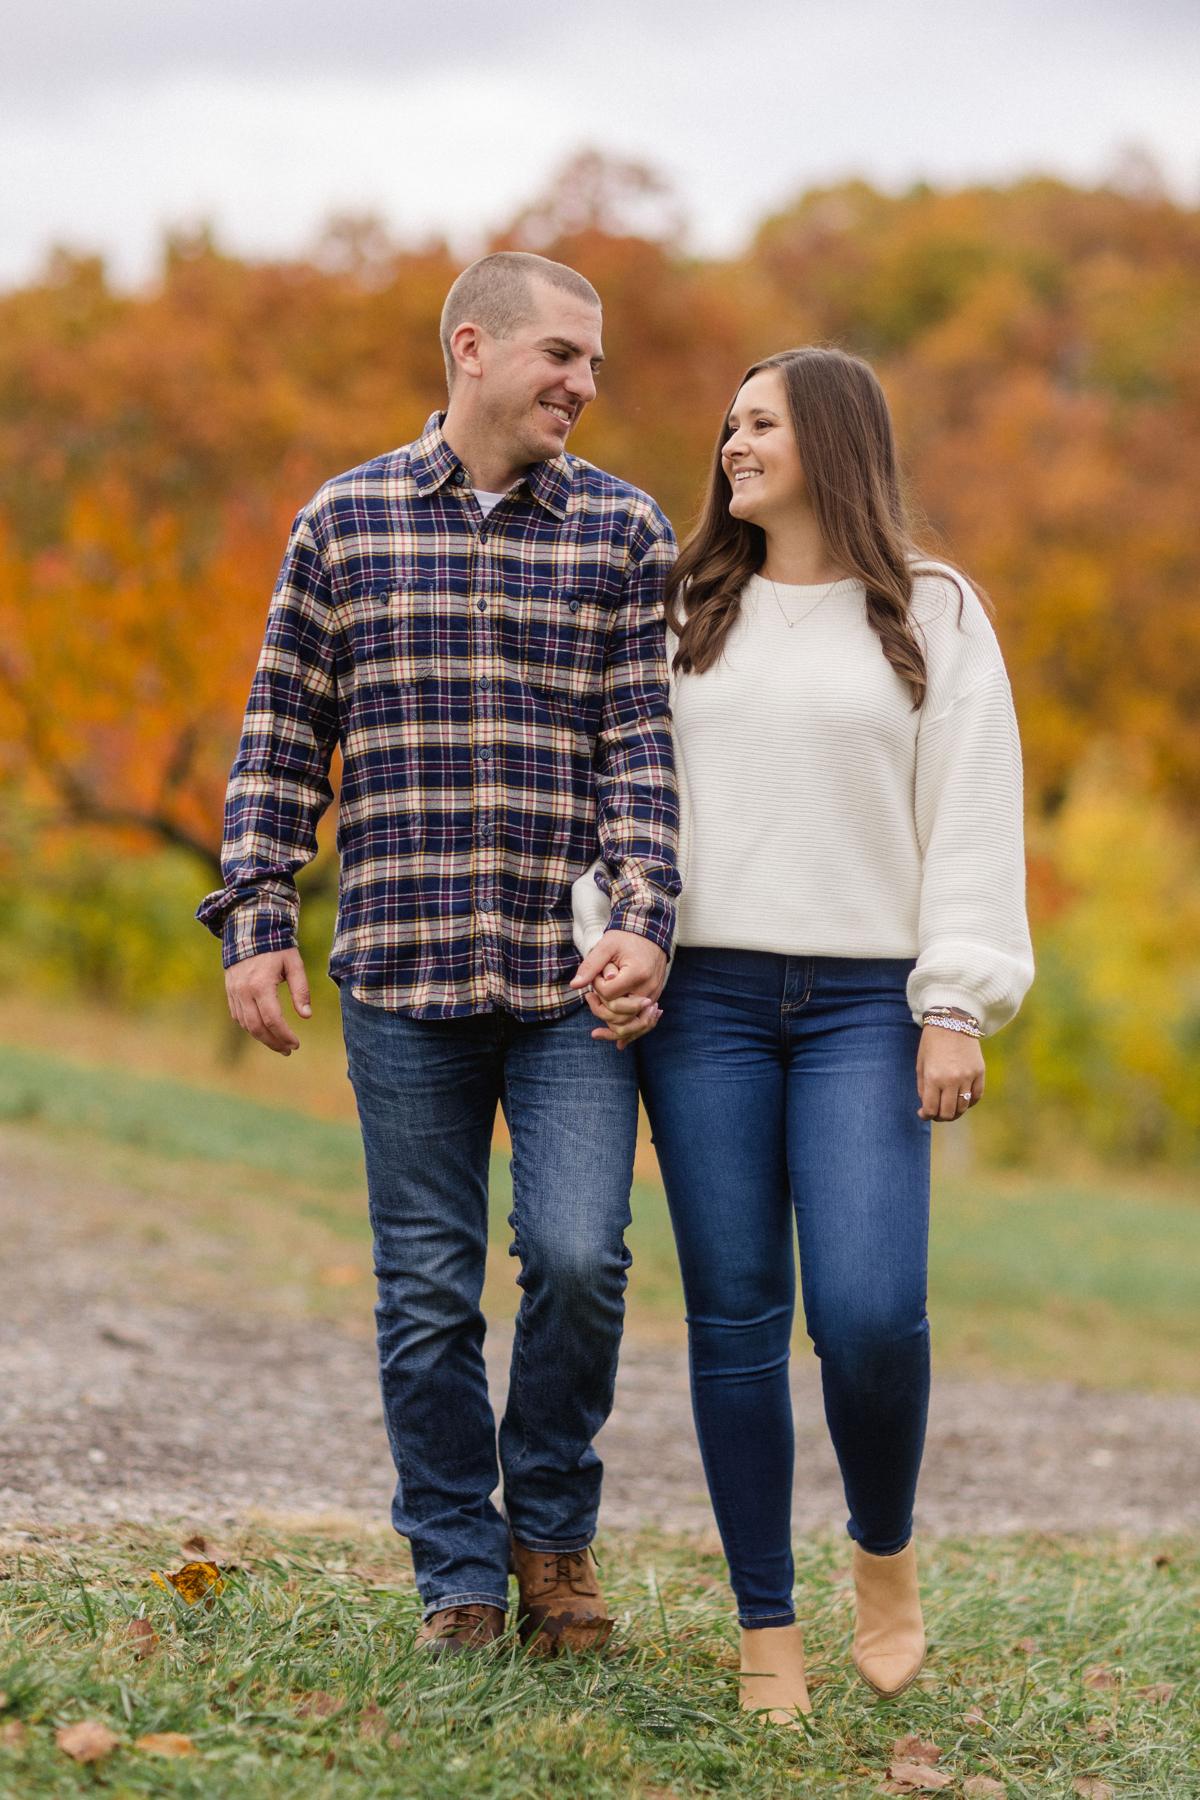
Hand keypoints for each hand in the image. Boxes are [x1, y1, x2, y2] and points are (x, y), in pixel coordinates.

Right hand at [226, 947, 311, 1054]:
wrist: (251, 929)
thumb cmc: (278, 947)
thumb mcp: (295, 965)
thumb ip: (301, 991)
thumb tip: (306, 1016)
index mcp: (261, 984)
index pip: (273, 1020)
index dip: (285, 1035)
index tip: (296, 1044)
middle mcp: (244, 991)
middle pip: (257, 1027)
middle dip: (273, 1042)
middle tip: (288, 1049)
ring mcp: (234, 992)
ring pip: (245, 1024)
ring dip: (262, 1038)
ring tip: (278, 1044)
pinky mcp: (229, 991)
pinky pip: (238, 1016)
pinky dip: (250, 1027)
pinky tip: (263, 1031)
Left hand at [570, 929, 667, 1049]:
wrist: (651, 933)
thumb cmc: (627, 938)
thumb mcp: (606, 946)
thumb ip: (591, 965)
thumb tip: (575, 985)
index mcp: (637, 974)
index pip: (611, 995)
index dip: (598, 989)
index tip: (596, 977)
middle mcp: (648, 989)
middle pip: (621, 1015)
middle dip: (601, 1011)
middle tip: (589, 998)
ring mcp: (653, 996)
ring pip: (633, 1025)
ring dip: (613, 1030)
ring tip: (596, 1034)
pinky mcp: (654, 999)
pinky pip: (642, 1022)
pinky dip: (630, 1033)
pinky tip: (619, 1045)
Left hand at [916, 1023, 984, 1120]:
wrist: (953, 1022)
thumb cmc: (932, 1043)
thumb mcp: (921, 1065)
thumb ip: (923, 1088)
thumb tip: (927, 1107)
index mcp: (933, 1077)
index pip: (931, 1109)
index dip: (925, 1115)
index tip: (923, 1113)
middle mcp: (952, 1080)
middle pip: (948, 1113)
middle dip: (940, 1117)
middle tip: (936, 1113)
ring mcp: (968, 1077)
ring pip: (963, 1107)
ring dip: (955, 1112)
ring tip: (949, 1108)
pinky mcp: (980, 1072)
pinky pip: (976, 1096)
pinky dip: (969, 1102)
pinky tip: (962, 1100)